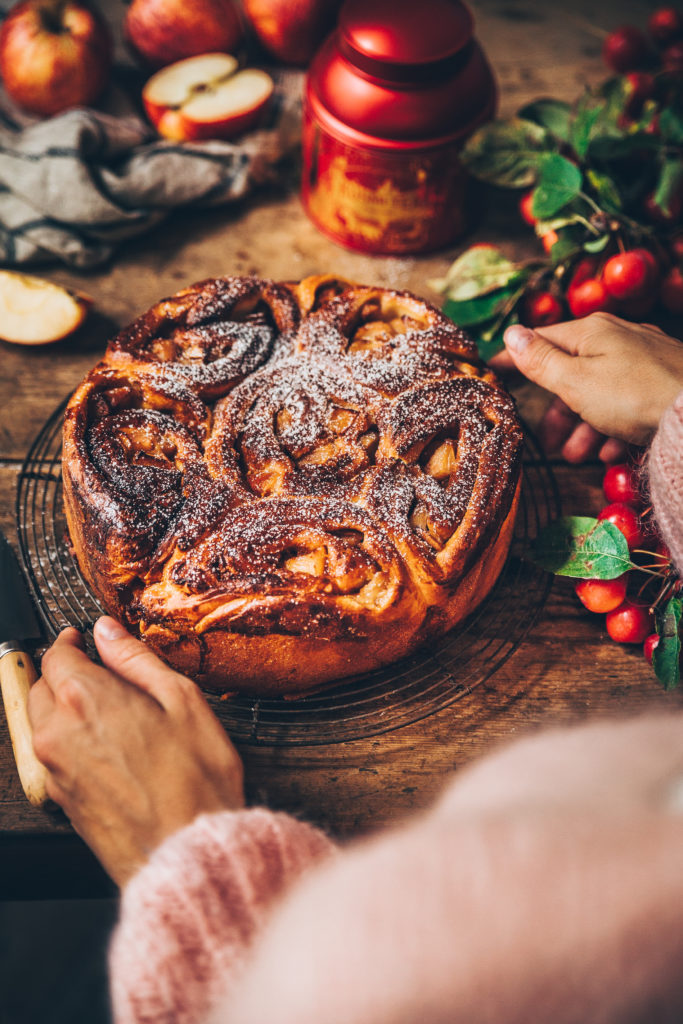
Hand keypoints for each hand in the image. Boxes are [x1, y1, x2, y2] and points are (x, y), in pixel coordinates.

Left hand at [28, 618, 244, 885]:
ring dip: (64, 711)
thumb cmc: (194, 780)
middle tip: (98, 675)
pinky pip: (55, 759)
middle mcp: (58, 734)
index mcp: (84, 699)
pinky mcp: (62, 801)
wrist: (188, 851)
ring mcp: (55, 772)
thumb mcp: (183, 700)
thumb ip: (137, 659)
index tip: (84, 640)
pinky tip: (111, 751)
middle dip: (64, 676)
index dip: (71, 642)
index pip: (56, 654)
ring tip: (108, 714)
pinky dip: (72, 745)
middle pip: (41, 689)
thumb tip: (108, 631)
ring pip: (44, 725)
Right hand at [500, 314, 682, 461]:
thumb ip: (541, 360)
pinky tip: (611, 452)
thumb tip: (511, 333)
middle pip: (572, 372)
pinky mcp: (662, 381)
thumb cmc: (632, 396)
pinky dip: (613, 426)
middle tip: (547, 443)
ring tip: (578, 457)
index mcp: (592, 332)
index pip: (540, 340)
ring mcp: (643, 359)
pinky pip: (627, 402)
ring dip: (583, 427)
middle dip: (557, 411)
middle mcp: (618, 337)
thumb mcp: (575, 381)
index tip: (492, 371)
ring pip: (600, 392)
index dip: (514, 358)